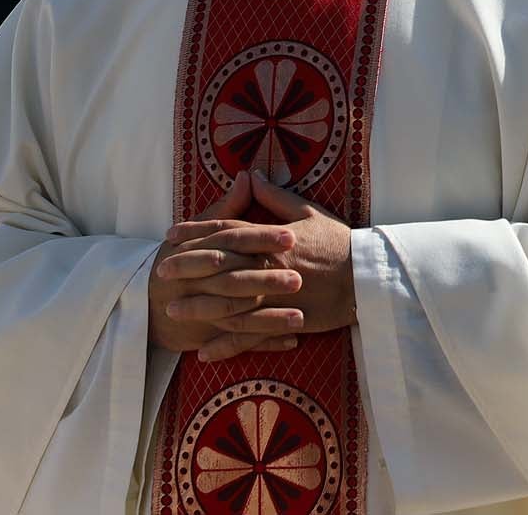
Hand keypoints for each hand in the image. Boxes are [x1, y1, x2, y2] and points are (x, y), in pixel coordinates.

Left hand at [165, 172, 358, 361]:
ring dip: (198, 309)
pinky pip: (250, 337)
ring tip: (172, 311)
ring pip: (227, 305)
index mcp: (270, 239)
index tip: (171, 236)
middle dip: (187, 271)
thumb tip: (252, 175)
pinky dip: (226, 346)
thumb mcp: (309, 212)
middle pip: (218, 268)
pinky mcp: (285, 321)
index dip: (196, 233)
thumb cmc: (340, 242)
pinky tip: (205, 352)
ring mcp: (274, 297)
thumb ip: (275, 197)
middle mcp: (267, 267)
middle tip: (160, 274)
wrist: (367, 277)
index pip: (225, 232)